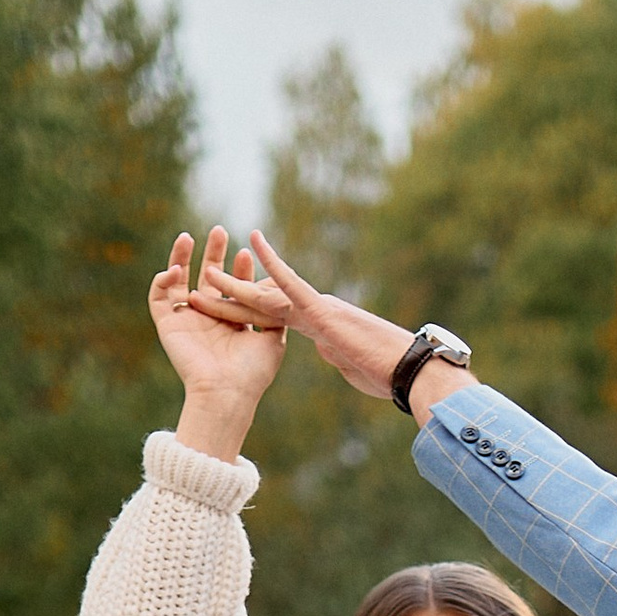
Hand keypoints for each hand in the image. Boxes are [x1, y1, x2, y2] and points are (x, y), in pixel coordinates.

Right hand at [149, 228, 282, 456]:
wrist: (227, 392)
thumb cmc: (252, 372)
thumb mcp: (273, 339)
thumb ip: (276, 314)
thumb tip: (283, 291)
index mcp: (231, 322)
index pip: (233, 288)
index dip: (238, 269)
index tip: (245, 254)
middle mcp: (208, 319)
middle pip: (207, 278)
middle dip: (213, 253)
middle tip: (220, 231)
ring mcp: (186, 321)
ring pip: (178, 282)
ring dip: (181, 258)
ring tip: (188, 236)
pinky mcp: (167, 325)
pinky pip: (158, 298)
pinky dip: (162, 281)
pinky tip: (174, 270)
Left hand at [219, 230, 426, 406]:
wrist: (408, 371)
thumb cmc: (387, 373)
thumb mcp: (352, 365)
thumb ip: (336, 353)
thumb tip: (329, 350)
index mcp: (320, 327)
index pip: (279, 316)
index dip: (252, 309)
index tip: (229, 304)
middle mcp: (316, 312)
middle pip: (267, 303)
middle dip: (236, 294)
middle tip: (208, 280)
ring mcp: (320, 309)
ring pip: (271, 295)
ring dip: (238, 285)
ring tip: (209, 269)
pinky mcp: (324, 312)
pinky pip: (293, 284)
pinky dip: (274, 263)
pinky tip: (255, 242)